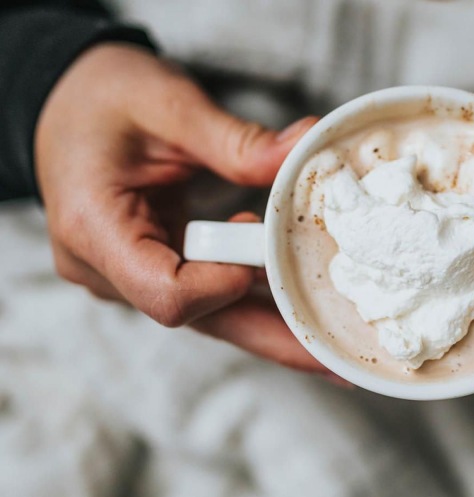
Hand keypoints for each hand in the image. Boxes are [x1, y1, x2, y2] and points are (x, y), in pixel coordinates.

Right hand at [36, 43, 329, 375]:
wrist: (66, 102)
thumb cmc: (102, 96)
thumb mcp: (167, 103)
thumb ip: (234, 140)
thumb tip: (304, 150)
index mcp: (94, 229)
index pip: (166, 293)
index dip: (226, 283)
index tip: (270, 249)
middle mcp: (106, 269)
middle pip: (201, 320)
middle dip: (274, 336)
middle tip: (336, 352)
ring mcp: (128, 276)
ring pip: (211, 316)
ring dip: (272, 324)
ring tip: (334, 335)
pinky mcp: (153, 268)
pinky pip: (210, 295)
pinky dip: (255, 297)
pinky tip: (301, 303)